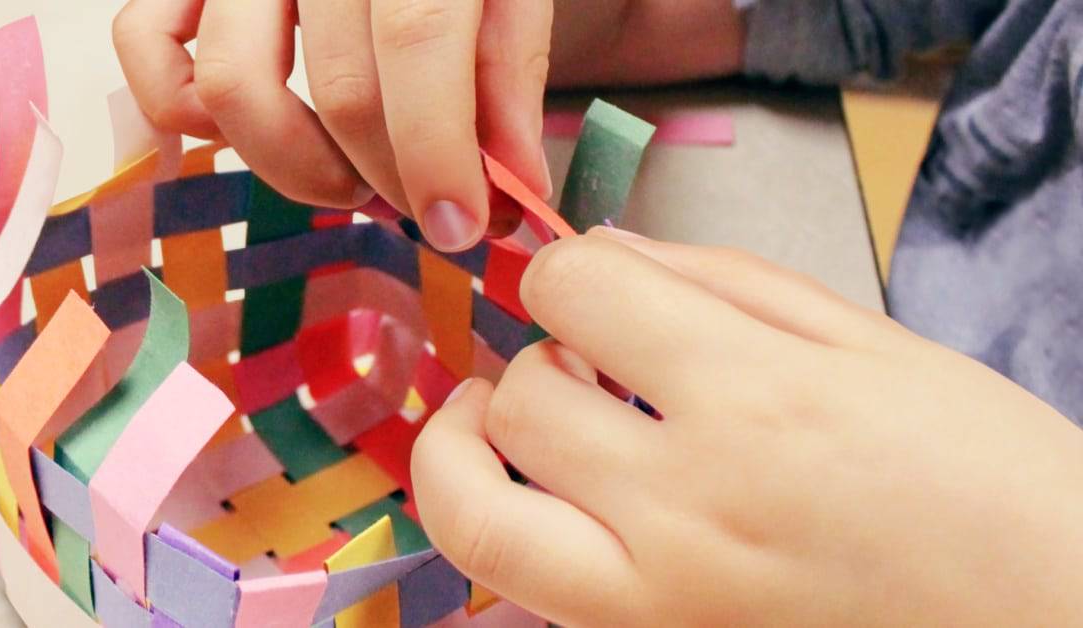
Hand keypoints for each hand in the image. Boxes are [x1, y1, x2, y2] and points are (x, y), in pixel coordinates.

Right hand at [113, 0, 553, 251]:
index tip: (462, 225)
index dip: (437, 150)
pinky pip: (145, 46)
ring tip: (353, 178)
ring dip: (297, 166)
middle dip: (392, 177)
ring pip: (230, 86)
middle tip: (427, 203)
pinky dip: (191, 114)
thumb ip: (510, 67)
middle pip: (340, 86)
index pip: (416, 37)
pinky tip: (269, 128)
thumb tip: (513, 181)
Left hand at [412, 227, 1082, 625]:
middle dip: (538, 356)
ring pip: (477, 514)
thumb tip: (608, 251)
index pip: (573, 291)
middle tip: (583, 361)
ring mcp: (658, 606)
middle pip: (515, 396)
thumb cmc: (996, 490)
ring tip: (520, 426)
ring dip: (478, 449)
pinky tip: (572, 503)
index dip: (566, 271)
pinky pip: (531, 595)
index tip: (590, 288)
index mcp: (757, 398)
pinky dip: (522, 534)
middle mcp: (689, 507)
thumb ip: (729, 285)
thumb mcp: (882, 348)